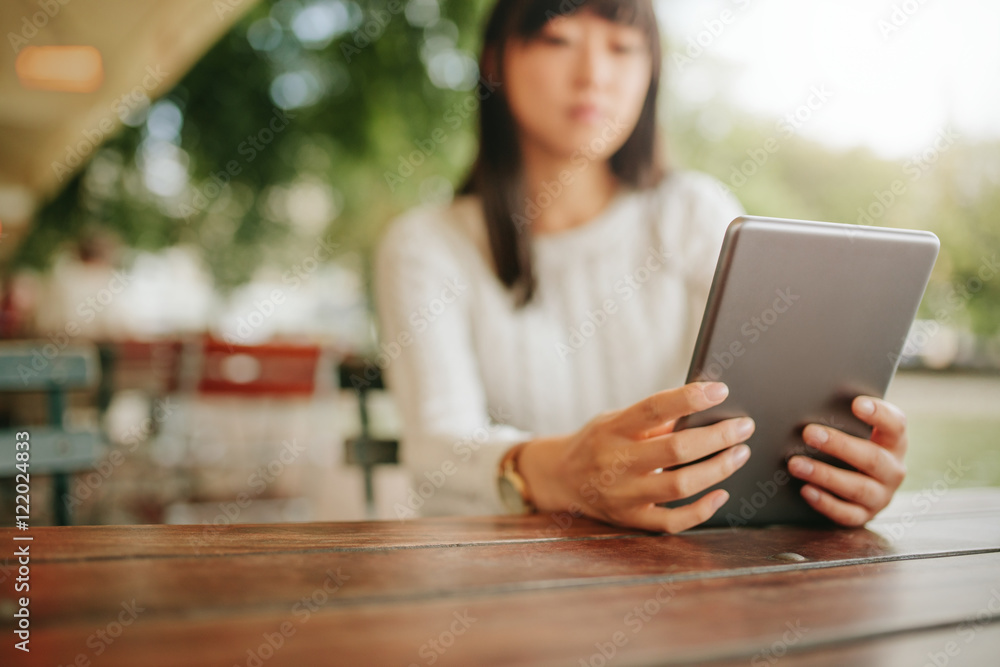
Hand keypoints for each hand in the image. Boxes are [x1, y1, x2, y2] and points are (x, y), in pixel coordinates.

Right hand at [518, 381, 754, 533]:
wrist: (560, 479)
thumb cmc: (597, 443)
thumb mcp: (614, 420)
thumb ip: (652, 419)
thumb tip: (703, 408)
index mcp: (612, 429)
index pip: (653, 408)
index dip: (689, 398)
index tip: (720, 391)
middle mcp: (616, 462)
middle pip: (675, 449)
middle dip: (717, 437)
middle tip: (743, 427)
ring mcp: (623, 495)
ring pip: (680, 486)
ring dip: (718, 469)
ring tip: (739, 454)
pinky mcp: (631, 519)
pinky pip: (672, 521)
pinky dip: (702, 509)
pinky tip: (721, 493)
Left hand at [788, 396, 907, 525]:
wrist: (856, 484)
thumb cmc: (849, 446)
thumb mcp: (853, 430)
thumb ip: (841, 418)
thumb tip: (808, 401)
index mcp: (894, 442)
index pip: (895, 425)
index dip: (879, 414)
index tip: (856, 404)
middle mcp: (893, 470)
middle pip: (872, 458)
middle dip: (839, 445)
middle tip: (808, 432)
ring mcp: (881, 496)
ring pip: (857, 488)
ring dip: (824, 475)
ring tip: (795, 464)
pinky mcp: (865, 515)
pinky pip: (847, 513)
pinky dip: (825, 502)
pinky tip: (805, 490)